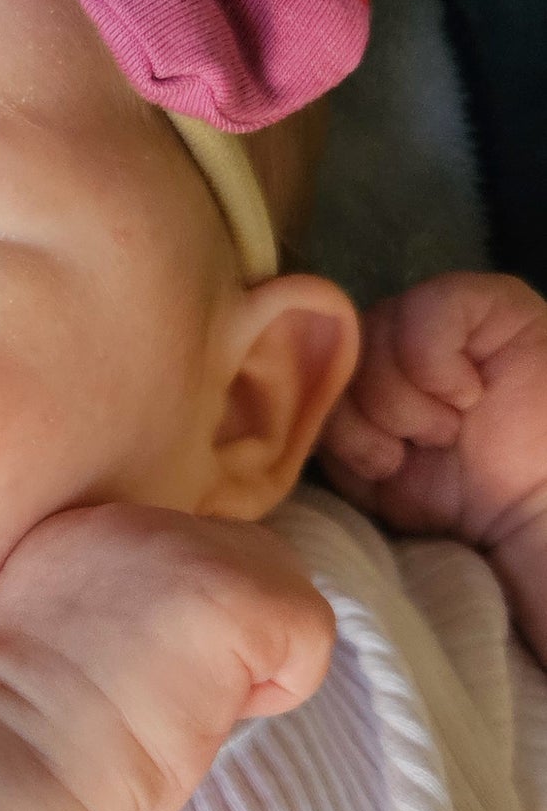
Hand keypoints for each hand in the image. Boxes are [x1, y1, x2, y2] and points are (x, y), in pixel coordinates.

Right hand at [0, 503, 335, 810]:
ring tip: (182, 705)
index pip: (182, 558)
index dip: (182, 630)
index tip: (133, 686)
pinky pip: (310, 633)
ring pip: (281, 584)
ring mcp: (182, 548)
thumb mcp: (56, 652)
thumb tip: (196, 643)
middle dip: (229, 631)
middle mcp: (127, 520)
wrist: (12, 769)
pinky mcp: (232, 591)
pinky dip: (281, 689)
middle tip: (167, 698)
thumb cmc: (35, 751)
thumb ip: (114, 615)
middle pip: (241, 555)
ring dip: (252, 656)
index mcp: (76, 534)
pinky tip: (205, 714)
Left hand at [318, 273, 546, 551]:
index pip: (309, 367)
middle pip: (337, 351)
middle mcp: (395, 333)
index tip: (382, 466)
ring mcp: (440, 312)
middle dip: (368, 417)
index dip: (334, 420)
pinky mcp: (489, 299)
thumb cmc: (459, 499)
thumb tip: (289, 398)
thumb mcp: (371, 476)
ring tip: (447, 431)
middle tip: (417, 450)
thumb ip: (329, 430)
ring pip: (374, 332)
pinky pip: (426, 309)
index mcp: (362, 371)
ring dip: (405, 401)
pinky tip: (469, 395)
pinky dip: (438, 366)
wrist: (535, 512)